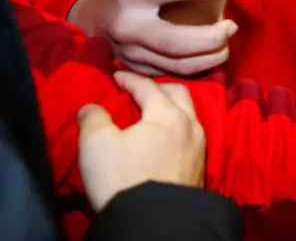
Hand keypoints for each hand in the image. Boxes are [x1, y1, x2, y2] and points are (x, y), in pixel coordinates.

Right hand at [70, 0, 236, 75]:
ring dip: (211, 56)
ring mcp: (131, 52)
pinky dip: (197, 65)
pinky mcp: (135, 69)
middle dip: (212, 37)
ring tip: (226, 41)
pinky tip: (209, 54)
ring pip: (178, 64)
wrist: (90, 17)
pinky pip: (172, 73)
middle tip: (231, 26)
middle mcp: (129, 26)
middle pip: (176, 41)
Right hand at [77, 71, 205, 211]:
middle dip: (158, 87)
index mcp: (167, 114)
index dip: (130, 79)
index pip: (148, 87)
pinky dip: (177, 125)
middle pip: (178, 94)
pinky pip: (191, 134)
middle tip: (140, 89)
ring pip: (189, 114)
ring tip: (154, 110)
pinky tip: (166, 135)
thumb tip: (92, 107)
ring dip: (172, 106)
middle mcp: (190, 125)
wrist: (154, 221)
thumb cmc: (124, 177)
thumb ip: (93, 118)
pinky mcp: (200, 167)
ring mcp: (199, 146)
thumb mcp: (96, 144)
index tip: (116, 75)